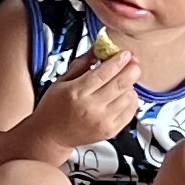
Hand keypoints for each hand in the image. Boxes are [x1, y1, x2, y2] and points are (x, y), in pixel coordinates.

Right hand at [28, 36, 143, 154]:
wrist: (51, 136)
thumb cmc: (53, 108)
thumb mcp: (61, 81)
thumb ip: (81, 64)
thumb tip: (97, 49)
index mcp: (76, 92)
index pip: (104, 73)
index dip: (118, 61)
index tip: (125, 53)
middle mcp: (91, 108)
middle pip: (121, 84)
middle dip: (132, 69)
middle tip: (133, 62)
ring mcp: (102, 121)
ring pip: (128, 97)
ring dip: (131, 84)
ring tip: (124, 80)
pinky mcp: (110, 131)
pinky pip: (130, 112)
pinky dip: (132, 100)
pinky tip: (125, 94)